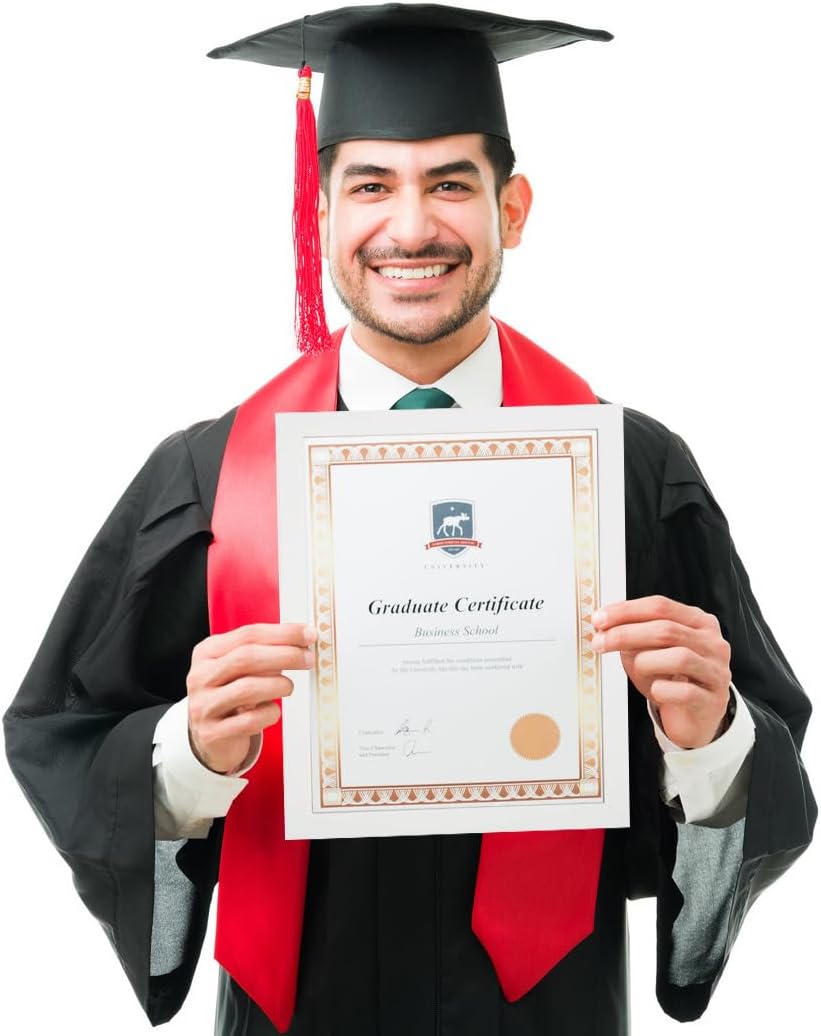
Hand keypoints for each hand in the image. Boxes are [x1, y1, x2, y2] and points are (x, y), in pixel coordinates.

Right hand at [186, 622, 316, 773]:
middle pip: (247, 658)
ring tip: (289, 686)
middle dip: (285, 655)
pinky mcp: (212, 733)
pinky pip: (249, 721)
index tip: (308, 634)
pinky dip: (269, 713)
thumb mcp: (237, 668)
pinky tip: (273, 710)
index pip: (248, 635)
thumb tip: (302, 641)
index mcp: (207, 653)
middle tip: (308, 659)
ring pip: (247, 688)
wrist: (208, 737)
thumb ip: (263, 652)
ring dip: (279, 685)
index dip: (283, 633)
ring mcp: (204, 706)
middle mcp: (201, 677)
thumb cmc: (230, 695)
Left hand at [591, 595, 730, 748]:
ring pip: (679, 657)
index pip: (661, 606)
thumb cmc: (670, 678)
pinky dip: (662, 691)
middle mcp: (712, 643)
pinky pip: (684, 692)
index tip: (599, 619)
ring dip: (645, 662)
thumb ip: (633, 637)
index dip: (626, 611)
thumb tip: (605, 629)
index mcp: (698, 622)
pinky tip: (655, 691)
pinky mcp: (713, 699)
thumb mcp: (649, 651)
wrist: (693, 717)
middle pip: (667, 629)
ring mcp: (716, 671)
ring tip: (636, 669)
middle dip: (626, 634)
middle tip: (599, 643)